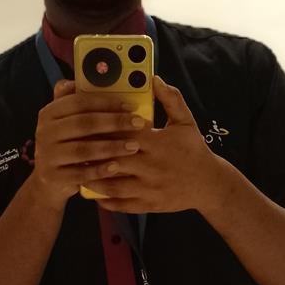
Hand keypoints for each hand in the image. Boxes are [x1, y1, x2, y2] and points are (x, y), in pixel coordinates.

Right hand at [31, 80, 146, 208]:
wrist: (48, 181)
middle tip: (138, 123)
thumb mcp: (66, 123)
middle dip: (114, 122)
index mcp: (49, 112)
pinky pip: (81, 173)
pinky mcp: (53, 177)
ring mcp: (47, 155)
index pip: (79, 101)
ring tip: (133, 146)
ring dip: (111, 147)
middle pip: (83, 123)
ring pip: (83, 149)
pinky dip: (100, 170)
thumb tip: (94, 77)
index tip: (130, 105)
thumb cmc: (66, 146)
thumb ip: (76, 102)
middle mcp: (45, 132)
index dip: (106, 102)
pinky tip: (117, 167)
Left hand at [73, 75, 226, 213]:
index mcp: (156, 143)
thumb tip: (154, 79)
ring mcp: (149, 188)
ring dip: (94, 179)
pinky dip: (106, 200)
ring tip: (80, 170)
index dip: (104, 130)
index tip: (88, 126)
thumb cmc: (194, 150)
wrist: (209, 184)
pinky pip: (122, 204)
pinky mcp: (149, 205)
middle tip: (75, 149)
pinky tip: (94, 193)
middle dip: (93, 155)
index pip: (123, 134)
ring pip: (113, 185)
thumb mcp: (185, 122)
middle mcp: (150, 167)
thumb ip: (171, 99)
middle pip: (113, 160)